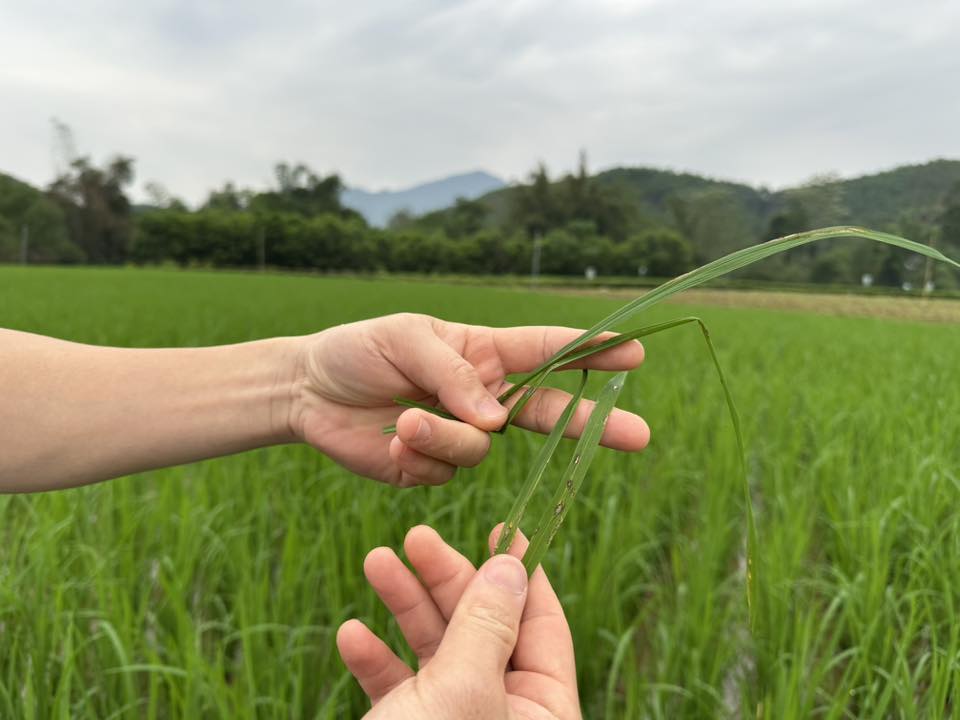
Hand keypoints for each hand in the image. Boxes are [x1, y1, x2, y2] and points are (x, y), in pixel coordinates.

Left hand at [289, 313, 647, 486]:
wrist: (308, 392)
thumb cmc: (360, 351)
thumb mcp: (406, 342)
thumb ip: (454, 376)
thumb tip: (497, 422)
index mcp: (484, 354)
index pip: (547, 351)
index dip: (590, 351)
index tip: (633, 351)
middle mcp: (483, 396)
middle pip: (551, 412)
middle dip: (594, 423)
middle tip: (640, 434)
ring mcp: (461, 435)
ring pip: (480, 448)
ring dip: (443, 435)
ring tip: (402, 419)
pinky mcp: (433, 469)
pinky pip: (444, 473)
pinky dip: (417, 457)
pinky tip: (391, 441)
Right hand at [337, 524, 580, 718]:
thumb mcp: (462, 692)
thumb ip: (486, 626)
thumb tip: (513, 565)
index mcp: (542, 715)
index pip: (543, 627)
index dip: (523, 573)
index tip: (504, 525)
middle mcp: (504, 719)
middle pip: (483, 629)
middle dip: (447, 581)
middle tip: (416, 537)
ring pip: (438, 653)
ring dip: (404, 608)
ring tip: (375, 561)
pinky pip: (400, 690)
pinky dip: (376, 662)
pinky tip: (351, 635)